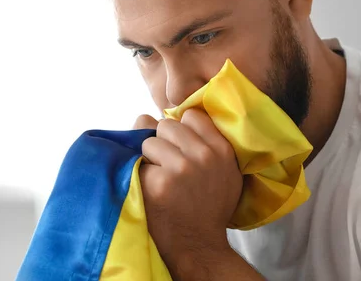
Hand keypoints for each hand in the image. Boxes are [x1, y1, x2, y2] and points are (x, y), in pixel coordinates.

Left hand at [133, 109, 242, 276]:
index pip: (191, 115)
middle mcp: (204, 156)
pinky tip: (153, 190)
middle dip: (163, 143)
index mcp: (222, 149)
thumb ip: (199, 139)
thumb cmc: (208, 205)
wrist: (199, 245)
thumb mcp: (221, 171)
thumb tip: (146, 116)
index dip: (182, 131)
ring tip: (162, 179)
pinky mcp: (159, 183)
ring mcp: (181, 169)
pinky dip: (141, 175)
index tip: (183, 148)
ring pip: (149, 142)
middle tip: (170, 167)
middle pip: (166, 125)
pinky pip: (138, 163)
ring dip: (150, 158)